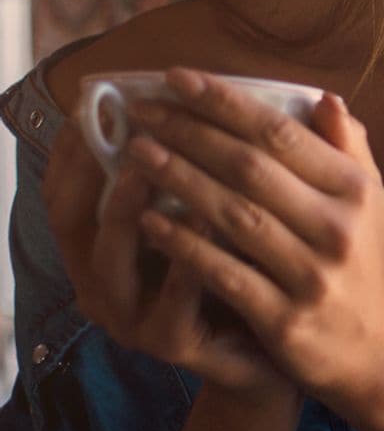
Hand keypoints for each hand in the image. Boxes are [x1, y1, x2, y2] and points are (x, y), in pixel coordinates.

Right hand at [41, 119, 294, 404]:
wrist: (272, 343)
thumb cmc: (236, 262)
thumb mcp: (206, 207)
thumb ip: (190, 161)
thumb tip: (188, 85)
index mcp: (101, 246)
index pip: (65, 190)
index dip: (71, 145)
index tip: (88, 98)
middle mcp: (102, 282)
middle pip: (73, 220)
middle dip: (91, 167)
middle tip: (120, 120)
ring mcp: (131, 319)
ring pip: (112, 260)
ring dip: (128, 207)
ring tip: (152, 163)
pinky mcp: (171, 345)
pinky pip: (171, 302)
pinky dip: (185, 260)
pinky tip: (208, 221)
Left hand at [115, 68, 383, 426]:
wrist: (373, 351)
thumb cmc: (359, 261)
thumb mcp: (370, 200)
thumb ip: (349, 146)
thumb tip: (324, 96)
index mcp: (354, 188)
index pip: (281, 131)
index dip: (225, 102)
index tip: (178, 78)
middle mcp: (336, 228)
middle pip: (250, 168)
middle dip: (191, 133)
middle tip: (144, 110)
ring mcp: (311, 276)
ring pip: (232, 216)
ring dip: (178, 179)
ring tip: (136, 152)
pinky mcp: (284, 320)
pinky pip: (224, 274)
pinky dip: (184, 245)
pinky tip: (148, 221)